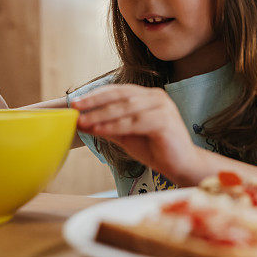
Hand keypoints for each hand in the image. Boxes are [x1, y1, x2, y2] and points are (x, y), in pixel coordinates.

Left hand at [71, 84, 199, 183]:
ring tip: (84, 121)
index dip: (96, 95)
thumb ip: (107, 126)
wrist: (181, 165)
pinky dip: (115, 126)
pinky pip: (134, 122)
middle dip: (95, 102)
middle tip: (76, 108)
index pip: (118, 90)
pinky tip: (99, 130)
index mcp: (148, 96)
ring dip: (102, 115)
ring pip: (126, 108)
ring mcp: (162, 107)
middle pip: (120, 96)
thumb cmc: (155, 148)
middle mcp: (157, 97)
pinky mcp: (165, 121)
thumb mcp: (126, 135)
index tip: (75, 102)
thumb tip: (81, 122)